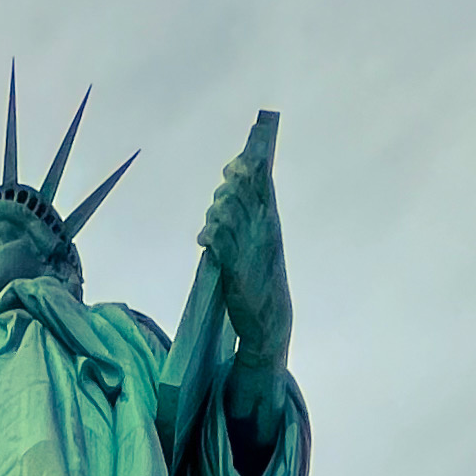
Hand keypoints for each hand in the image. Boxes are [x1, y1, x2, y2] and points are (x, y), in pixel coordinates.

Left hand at [198, 153, 290, 362]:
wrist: (269, 319)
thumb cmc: (261, 279)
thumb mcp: (260, 243)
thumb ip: (248, 217)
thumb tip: (231, 190)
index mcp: (271, 221)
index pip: (263, 181)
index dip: (250, 163)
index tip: (239, 156)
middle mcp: (264, 228)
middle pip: (242, 189)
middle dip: (227, 188)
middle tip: (222, 196)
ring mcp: (250, 245)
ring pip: (227, 209)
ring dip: (215, 213)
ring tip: (212, 227)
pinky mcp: (235, 265)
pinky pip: (217, 236)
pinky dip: (208, 234)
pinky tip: (203, 242)